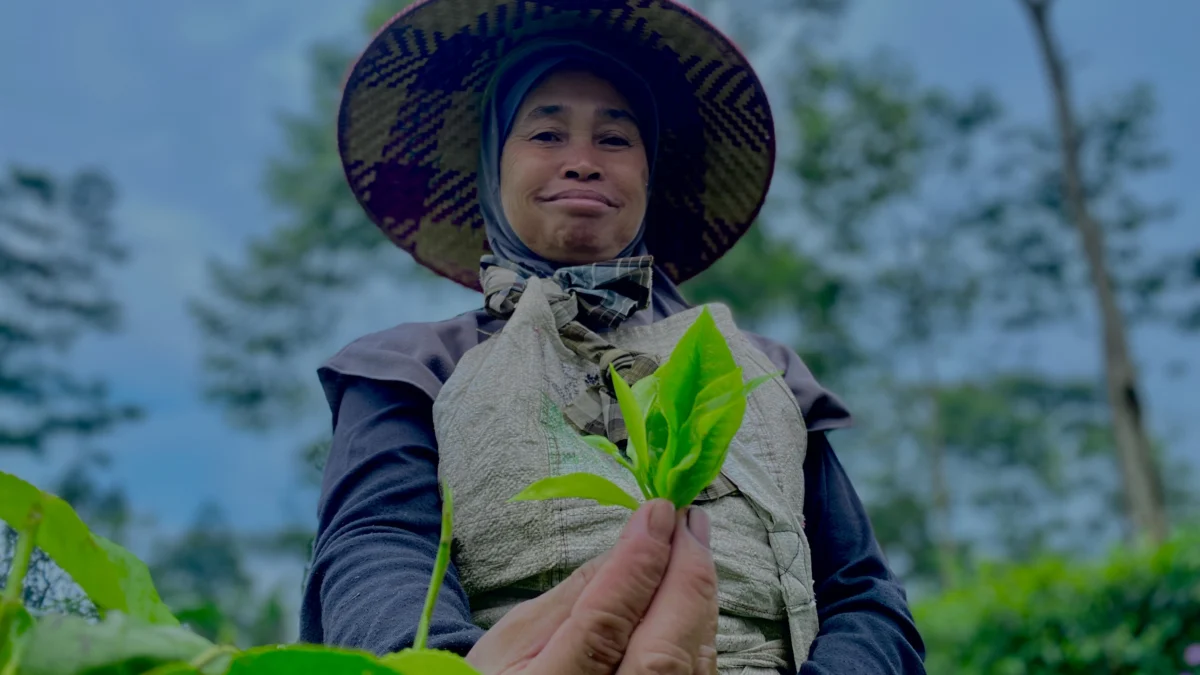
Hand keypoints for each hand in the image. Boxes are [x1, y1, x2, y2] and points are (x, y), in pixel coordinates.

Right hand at [466, 499, 718, 673]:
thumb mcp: (512, 639)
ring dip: (698, 598)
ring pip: (690, 665)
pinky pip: (695, 674)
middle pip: (662, 655)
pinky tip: (691, 592)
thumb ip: (572, 597)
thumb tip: (627, 546)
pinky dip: (698, 628)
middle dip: (684, 578)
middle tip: (689, 519)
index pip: (604, 626)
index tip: (657, 512)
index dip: (636, 565)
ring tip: (694, 543)